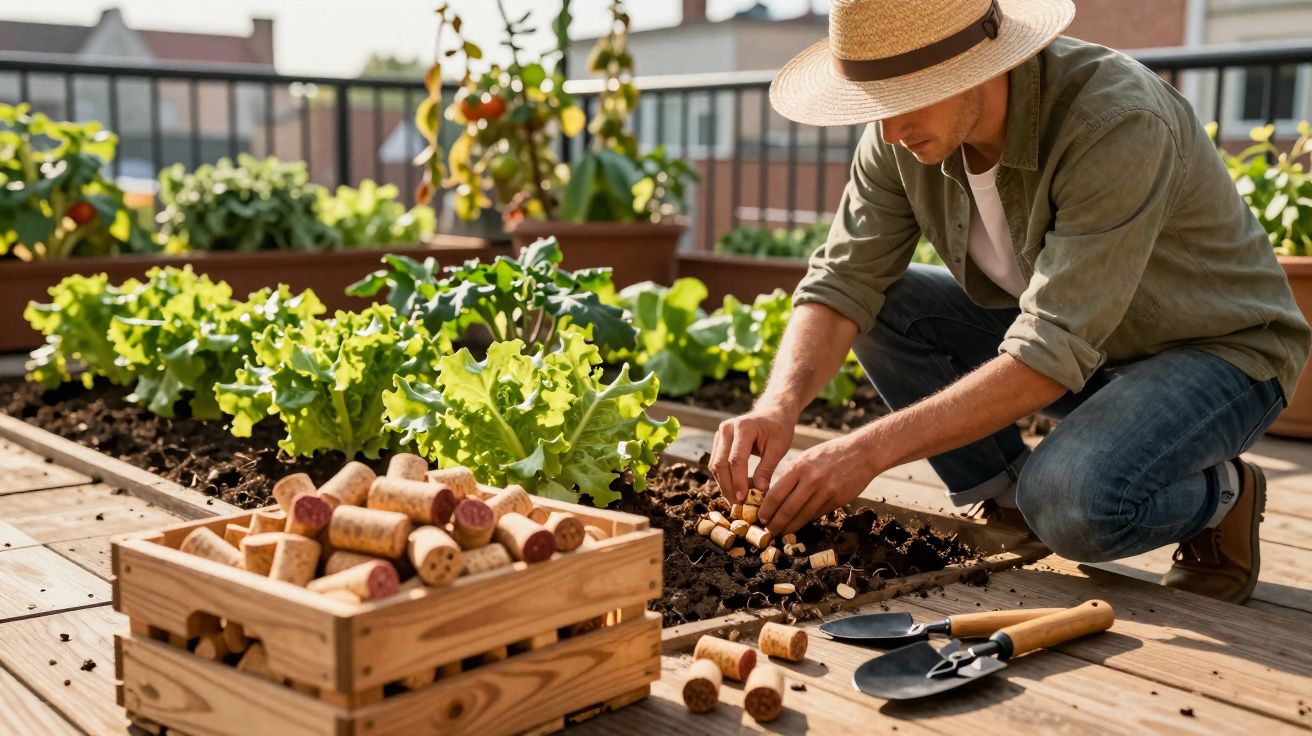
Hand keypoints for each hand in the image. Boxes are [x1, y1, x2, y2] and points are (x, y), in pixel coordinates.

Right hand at [708, 406, 795, 503]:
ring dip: (724, 485)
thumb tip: (759, 492)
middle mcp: (726, 429)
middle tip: (737, 506)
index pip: (736, 459)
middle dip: (728, 487)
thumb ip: (767, 468)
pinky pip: (716, 463)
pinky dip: (723, 479)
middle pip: (721, 463)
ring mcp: (719, 434)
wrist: (772, 413)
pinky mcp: (718, 441)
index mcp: (743, 427)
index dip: (738, 481)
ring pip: (715, 465)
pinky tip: (733, 491)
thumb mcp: (778, 448)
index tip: (744, 499)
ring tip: (735, 502)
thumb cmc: (778, 429)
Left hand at [757, 435, 879, 535]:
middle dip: (775, 523)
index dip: (766, 509)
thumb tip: (775, 496)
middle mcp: (811, 480)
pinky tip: (798, 525)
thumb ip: (792, 475)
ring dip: (789, 527)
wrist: (862, 453)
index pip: (776, 494)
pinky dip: (804, 521)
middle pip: (787, 509)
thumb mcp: (807, 458)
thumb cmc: (830, 453)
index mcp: (800, 467)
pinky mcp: (836, 501)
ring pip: (802, 516)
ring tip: (781, 532)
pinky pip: (816, 514)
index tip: (760, 517)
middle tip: (768, 530)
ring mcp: (825, 492)